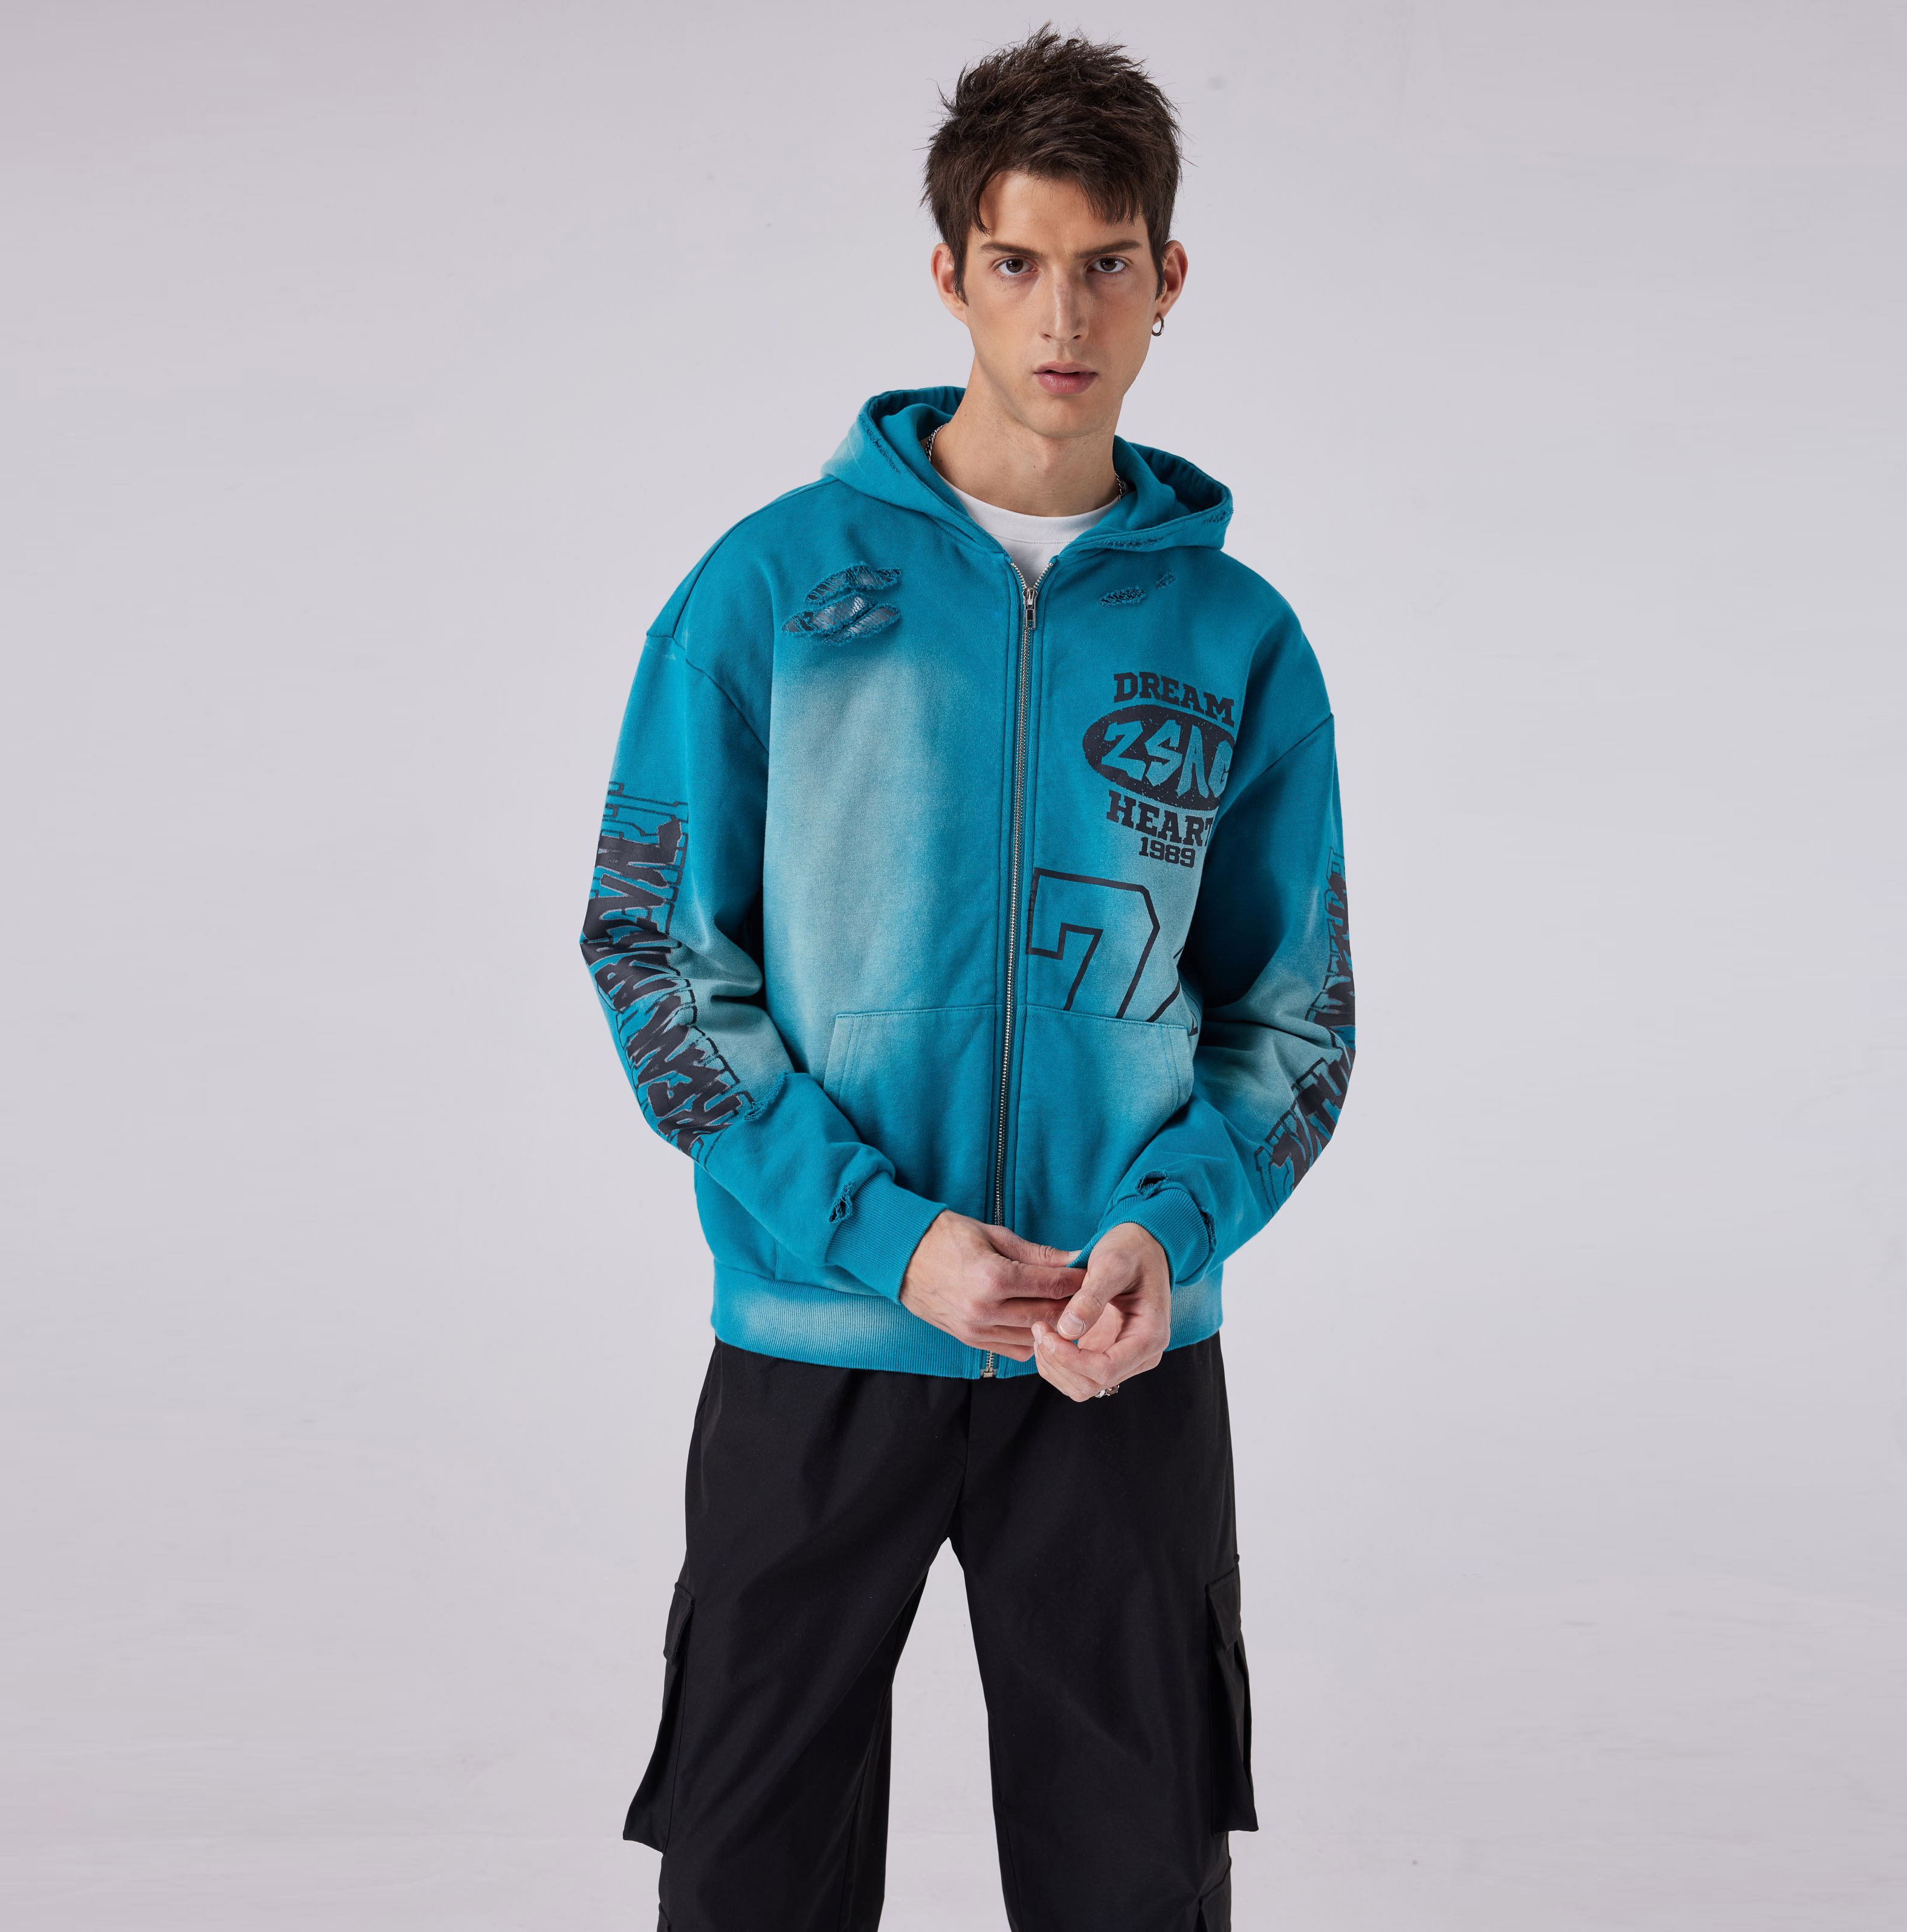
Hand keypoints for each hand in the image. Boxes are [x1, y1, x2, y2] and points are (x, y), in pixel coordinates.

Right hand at [900, 1212, 1083, 1361]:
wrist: (901, 1256)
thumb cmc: (946, 1236)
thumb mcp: (993, 1234)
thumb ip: (1037, 1253)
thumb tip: (1075, 1260)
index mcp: (992, 1277)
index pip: (1053, 1285)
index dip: (1079, 1280)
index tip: (1092, 1273)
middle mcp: (985, 1309)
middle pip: (1048, 1314)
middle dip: (1072, 1304)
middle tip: (1087, 1293)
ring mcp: (976, 1329)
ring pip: (1034, 1338)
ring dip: (1053, 1325)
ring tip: (1064, 1307)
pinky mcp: (970, 1340)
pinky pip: (1014, 1350)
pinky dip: (1031, 1339)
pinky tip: (1037, 1321)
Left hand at [1031, 1222, 1170, 1401]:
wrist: (1141, 1247)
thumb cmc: (1130, 1251)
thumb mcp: (1112, 1265)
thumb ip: (1092, 1297)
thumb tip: (1067, 1330)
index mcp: (1150, 1336)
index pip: (1106, 1370)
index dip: (1070, 1359)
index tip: (1045, 1332)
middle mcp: (1141, 1355)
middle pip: (1091, 1384)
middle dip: (1057, 1362)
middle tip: (1038, 1327)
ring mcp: (1123, 1358)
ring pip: (1081, 1387)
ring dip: (1054, 1366)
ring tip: (1040, 1330)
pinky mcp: (1107, 1354)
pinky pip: (1077, 1375)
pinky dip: (1056, 1363)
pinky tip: (1047, 1335)